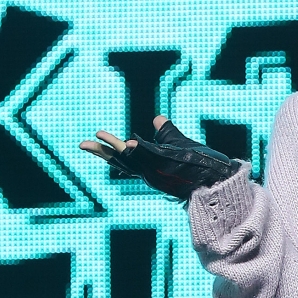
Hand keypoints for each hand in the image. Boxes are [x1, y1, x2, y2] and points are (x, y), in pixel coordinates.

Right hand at [80, 116, 235, 199]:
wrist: (216, 178)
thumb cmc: (199, 165)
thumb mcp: (178, 143)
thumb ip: (166, 132)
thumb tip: (158, 119)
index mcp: (149, 166)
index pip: (124, 158)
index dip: (108, 150)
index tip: (94, 140)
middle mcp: (150, 170)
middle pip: (120, 160)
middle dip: (101, 152)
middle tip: (81, 144)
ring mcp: (158, 169)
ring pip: (132, 159)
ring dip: (115, 147)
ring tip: (98, 135)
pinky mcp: (169, 167)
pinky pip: (152, 158)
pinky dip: (140, 151)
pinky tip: (130, 143)